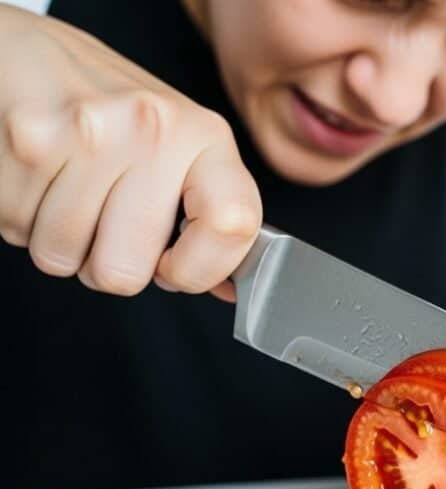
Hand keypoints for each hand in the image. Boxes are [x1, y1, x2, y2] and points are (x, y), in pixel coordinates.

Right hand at [0, 6, 260, 297]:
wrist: (31, 55)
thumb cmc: (113, 111)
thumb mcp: (182, 147)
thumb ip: (209, 214)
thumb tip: (229, 286)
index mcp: (204, 134)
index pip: (234, 225)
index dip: (202, 270)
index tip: (177, 269)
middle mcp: (152, 130)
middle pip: (125, 272)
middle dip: (108, 264)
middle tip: (106, 222)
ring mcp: (86, 135)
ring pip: (63, 258)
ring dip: (61, 241)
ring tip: (69, 191)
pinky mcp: (26, 141)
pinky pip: (18, 232)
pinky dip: (23, 219)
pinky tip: (41, 178)